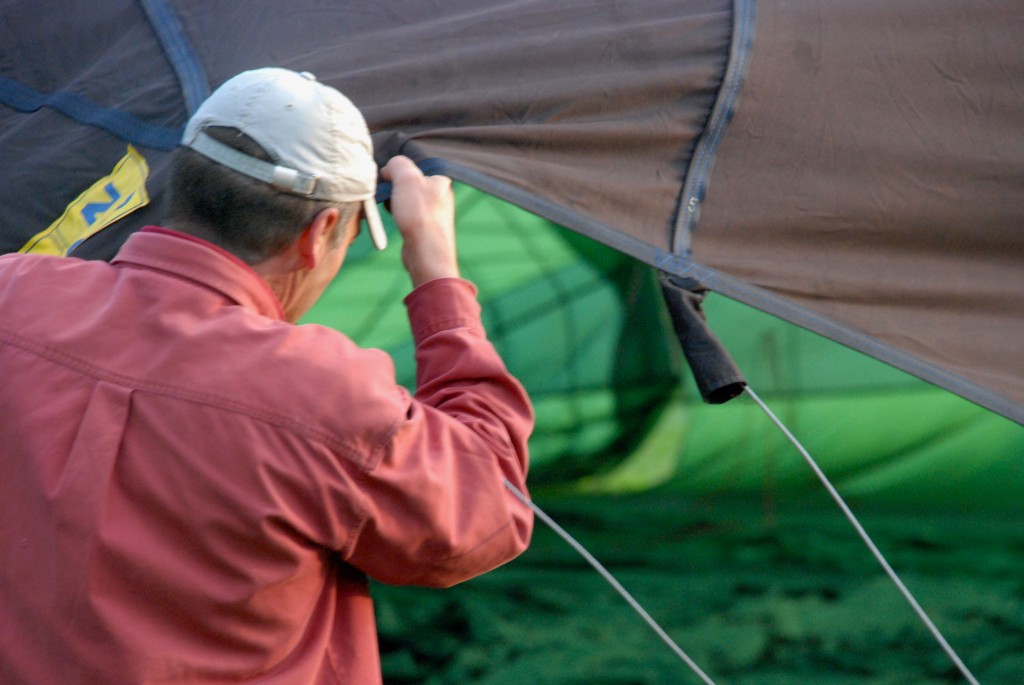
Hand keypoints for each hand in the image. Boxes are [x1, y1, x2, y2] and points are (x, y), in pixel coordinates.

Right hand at [379, 156, 458, 287]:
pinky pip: (408, 216)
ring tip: (391, 209)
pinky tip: (395, 220)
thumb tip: (389, 169)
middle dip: (395, 189)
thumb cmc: (420, 215)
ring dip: (395, 203)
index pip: (416, 168)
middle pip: (410, 185)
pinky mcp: (426, 230)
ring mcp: (435, 215)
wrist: (425, 252)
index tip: (388, 178)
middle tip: (389, 195)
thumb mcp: (406, 178)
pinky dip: (398, 216)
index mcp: (442, 181)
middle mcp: (441, 197)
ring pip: (407, 201)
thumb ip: (398, 165)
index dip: (398, 172)